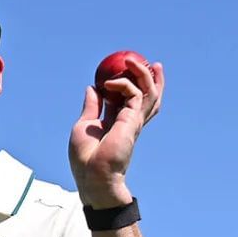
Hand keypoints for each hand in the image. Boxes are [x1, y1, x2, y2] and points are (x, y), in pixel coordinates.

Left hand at [69, 58, 163, 207]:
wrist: (94, 175)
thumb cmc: (86, 159)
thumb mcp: (84, 126)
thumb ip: (92, 107)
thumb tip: (92, 87)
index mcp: (117, 124)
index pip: (130, 101)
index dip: (131, 85)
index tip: (126, 71)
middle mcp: (129, 122)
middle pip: (148, 98)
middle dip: (153, 80)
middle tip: (151, 63)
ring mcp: (133, 122)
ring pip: (150, 94)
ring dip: (145, 75)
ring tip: (136, 61)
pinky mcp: (133, 121)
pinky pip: (134, 93)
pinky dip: (123, 83)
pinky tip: (109, 83)